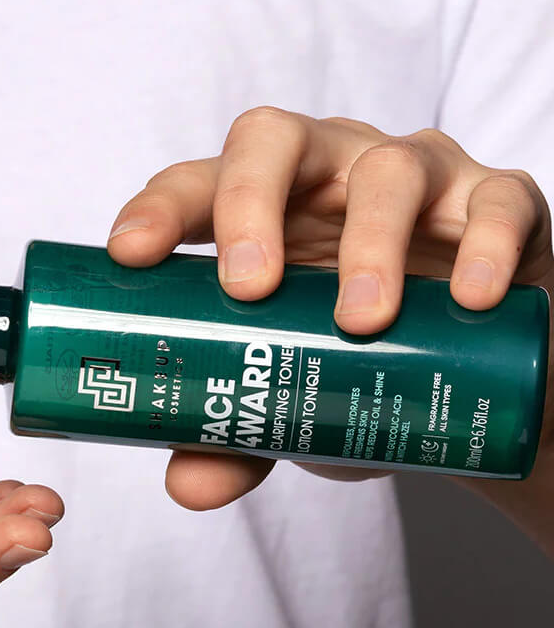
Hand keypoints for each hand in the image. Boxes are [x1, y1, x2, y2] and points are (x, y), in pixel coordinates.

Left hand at [107, 106, 553, 510]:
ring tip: (362, 322)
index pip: (197, 185)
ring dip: (369, 245)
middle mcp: (326, 177)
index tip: (131, 254)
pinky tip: (471, 297)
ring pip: (387, 169)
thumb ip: (236, 436)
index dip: (160, 209)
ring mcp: (414, 181)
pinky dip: (485, 244)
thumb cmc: (355, 361)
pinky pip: (497, 199)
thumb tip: (187, 486)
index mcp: (258, 212)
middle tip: (250, 289)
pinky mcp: (495, 203)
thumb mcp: (290, 399)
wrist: (471, 372)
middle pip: (274, 141)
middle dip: (250, 205)